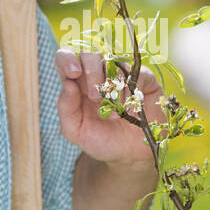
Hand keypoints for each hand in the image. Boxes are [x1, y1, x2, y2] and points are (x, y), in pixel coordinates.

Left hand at [55, 48, 165, 167]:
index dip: (67, 58)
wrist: (131, 154)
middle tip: (96, 99)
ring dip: (113, 87)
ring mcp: (122, 74)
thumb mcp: (76, 131)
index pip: (66, 57)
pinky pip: (137, 73)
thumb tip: (68, 84)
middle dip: (91, 74)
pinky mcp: (144, 78)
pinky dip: (133, 90)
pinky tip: (132, 109)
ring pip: (113, 60)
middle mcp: (98, 74)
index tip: (73, 74)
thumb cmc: (102, 140)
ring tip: (116, 111)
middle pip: (90, 54)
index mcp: (77, 83)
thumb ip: (66, 109)